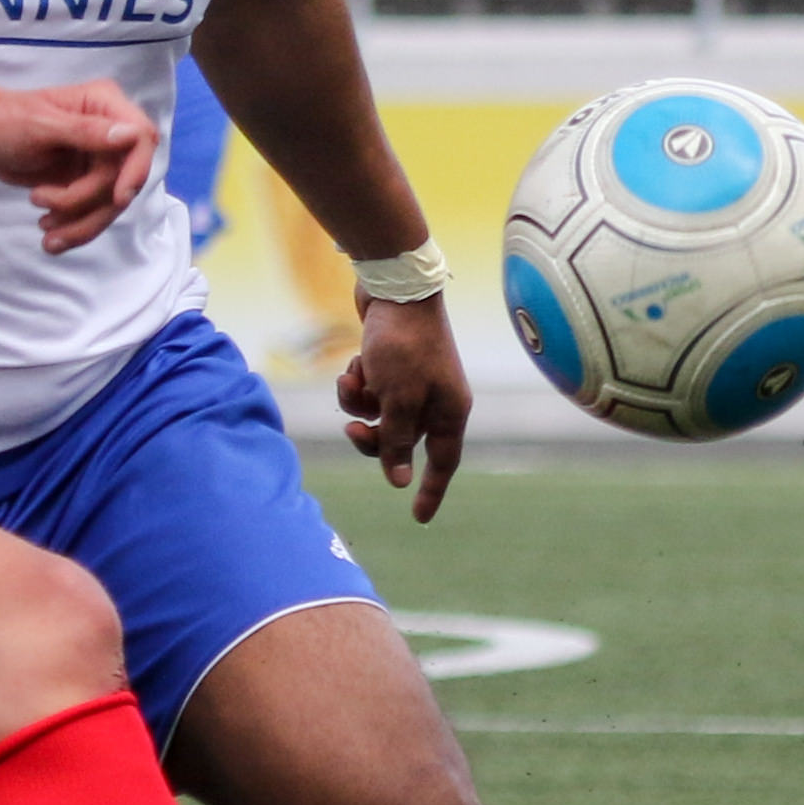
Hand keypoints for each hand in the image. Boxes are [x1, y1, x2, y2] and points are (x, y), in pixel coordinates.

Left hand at [0, 80, 158, 254]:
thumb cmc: (3, 121)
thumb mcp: (41, 126)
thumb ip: (86, 131)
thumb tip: (131, 135)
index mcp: (104, 104)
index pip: (141, 137)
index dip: (136, 171)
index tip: (118, 199)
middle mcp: (110, 130)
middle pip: (123, 179)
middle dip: (87, 203)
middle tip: (42, 206)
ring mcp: (100, 158)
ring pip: (110, 204)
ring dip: (80, 224)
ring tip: (44, 229)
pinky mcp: (87, 181)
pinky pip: (94, 213)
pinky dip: (75, 228)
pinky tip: (50, 235)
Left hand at [335, 293, 470, 523]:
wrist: (393, 286)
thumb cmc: (402, 345)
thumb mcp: (397, 399)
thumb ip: (396, 442)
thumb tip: (398, 481)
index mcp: (450, 410)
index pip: (443, 462)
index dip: (430, 491)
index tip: (419, 518)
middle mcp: (436, 398)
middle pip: (401, 442)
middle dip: (373, 440)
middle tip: (353, 433)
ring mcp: (413, 381)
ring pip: (378, 416)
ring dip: (359, 405)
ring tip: (353, 381)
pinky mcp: (391, 365)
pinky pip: (370, 391)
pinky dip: (358, 383)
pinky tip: (353, 364)